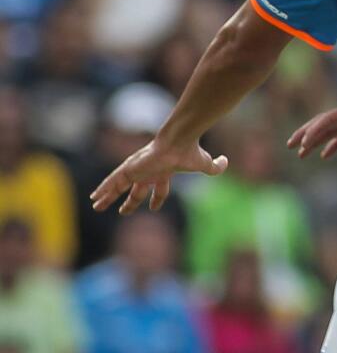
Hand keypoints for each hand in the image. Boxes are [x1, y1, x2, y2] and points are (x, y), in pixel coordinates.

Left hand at [90, 138, 228, 214]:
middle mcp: (149, 172)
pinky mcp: (130, 169)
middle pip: (135, 190)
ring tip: (96, 206)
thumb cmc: (190, 152)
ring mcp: (137, 170)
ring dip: (108, 196)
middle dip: (129, 201)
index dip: (157, 199)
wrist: (179, 141)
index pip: (159, 189)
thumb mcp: (205, 164)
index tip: (154, 208)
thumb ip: (216, 167)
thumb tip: (225, 162)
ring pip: (119, 186)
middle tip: (123, 211)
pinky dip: (103, 189)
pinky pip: (113, 182)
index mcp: (165, 172)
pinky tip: (94, 197)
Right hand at [287, 97, 336, 159]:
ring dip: (314, 140)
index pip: (330, 119)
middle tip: (290, 145)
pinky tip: (324, 156)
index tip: (302, 144)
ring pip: (330, 129)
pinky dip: (331, 145)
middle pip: (324, 121)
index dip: (315, 130)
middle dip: (307, 133)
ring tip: (299, 152)